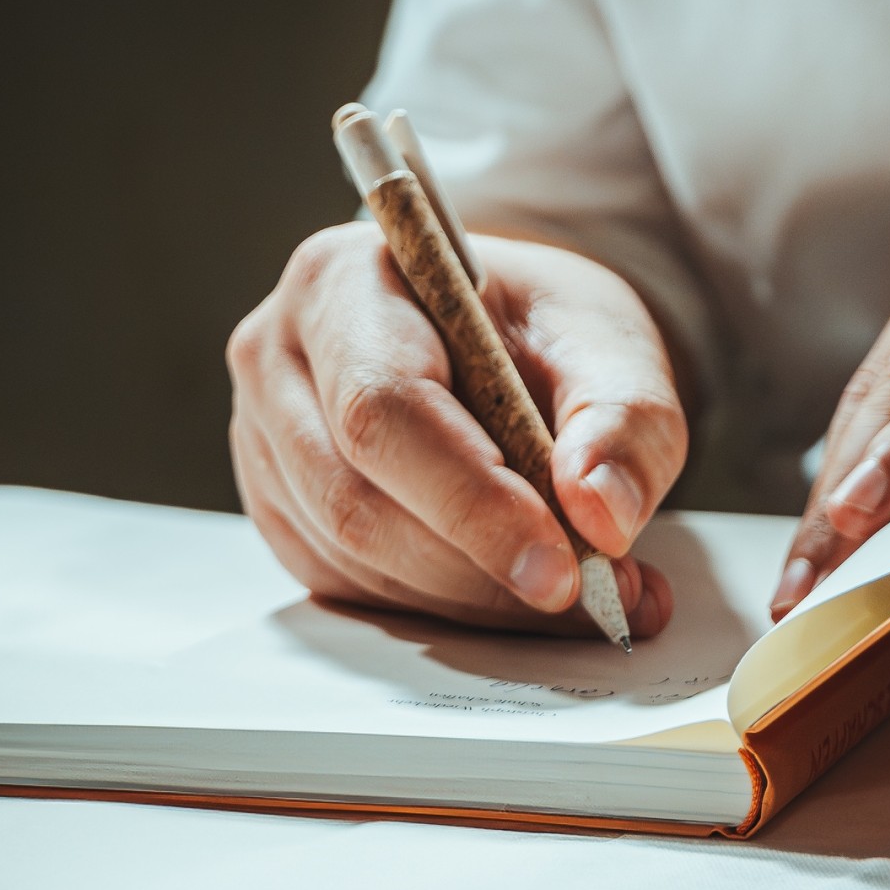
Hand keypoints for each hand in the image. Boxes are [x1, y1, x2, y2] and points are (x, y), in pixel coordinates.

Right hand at [229, 223, 687, 636]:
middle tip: (599, 592)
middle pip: (357, 500)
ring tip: (587, 591)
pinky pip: (355, 588)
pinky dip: (450, 607)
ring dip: (477, 599)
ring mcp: (266, 443)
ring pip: (356, 559)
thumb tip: (601, 513)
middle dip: (484, 567)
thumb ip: (623, 419)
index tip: (562, 567)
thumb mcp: (608, 341)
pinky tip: (520, 588)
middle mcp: (280, 360)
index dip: (471, 502)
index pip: (384, 408)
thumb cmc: (538, 322)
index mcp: (341, 282)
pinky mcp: (285, 511)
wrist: (506, 333)